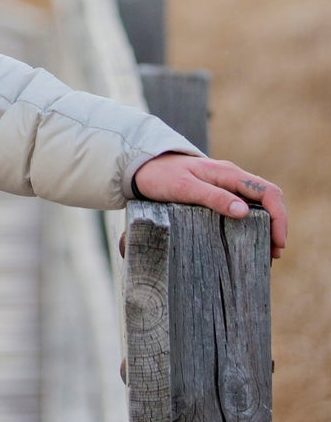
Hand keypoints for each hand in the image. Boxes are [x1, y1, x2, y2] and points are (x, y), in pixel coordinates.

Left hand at [131, 152, 286, 259]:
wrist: (142, 165)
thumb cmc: (160, 176)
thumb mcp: (184, 188)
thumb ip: (212, 197)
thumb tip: (244, 211)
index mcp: (228, 174)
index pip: (268, 192)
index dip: (279, 218)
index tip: (278, 243)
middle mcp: (232, 178)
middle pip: (269, 200)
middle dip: (276, 226)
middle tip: (273, 256)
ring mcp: (226, 185)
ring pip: (258, 205)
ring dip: (265, 227)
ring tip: (263, 255)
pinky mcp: (218, 193)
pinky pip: (243, 207)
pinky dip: (251, 224)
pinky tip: (245, 242)